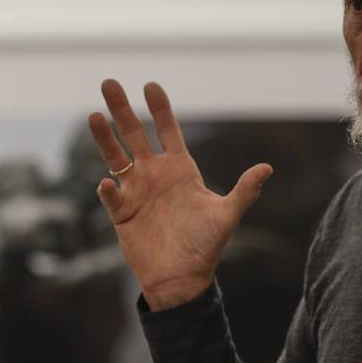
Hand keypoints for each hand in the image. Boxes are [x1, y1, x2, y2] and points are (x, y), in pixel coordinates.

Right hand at [88, 79, 272, 309]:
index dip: (160, 108)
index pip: (168, 130)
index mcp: (180, 169)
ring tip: (93, 116)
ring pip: (114, 156)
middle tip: (109, 82)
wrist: (182, 279)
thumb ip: (244, 191)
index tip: (150, 85)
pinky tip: (108, 183)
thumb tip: (268, 167)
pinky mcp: (121, 213)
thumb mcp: (226, 216)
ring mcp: (136, 192)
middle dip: (122, 109)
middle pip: (134, 134)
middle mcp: (155, 175)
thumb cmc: (205, 246)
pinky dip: (108, 188)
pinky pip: (111, 195)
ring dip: (104, 137)